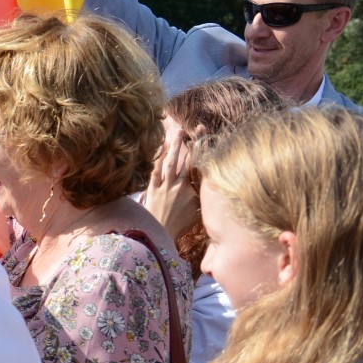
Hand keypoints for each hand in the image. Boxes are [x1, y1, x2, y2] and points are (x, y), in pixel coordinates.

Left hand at [142, 125, 197, 239]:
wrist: (160, 234)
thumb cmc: (180, 226)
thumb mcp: (197, 212)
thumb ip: (203, 197)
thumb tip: (210, 187)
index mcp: (191, 191)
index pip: (199, 167)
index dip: (203, 152)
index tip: (208, 139)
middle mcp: (178, 186)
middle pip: (186, 160)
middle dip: (191, 143)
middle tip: (194, 128)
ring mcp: (164, 186)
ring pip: (171, 162)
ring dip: (175, 146)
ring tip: (178, 133)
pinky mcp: (152, 189)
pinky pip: (155, 171)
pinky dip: (158, 159)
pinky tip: (160, 148)